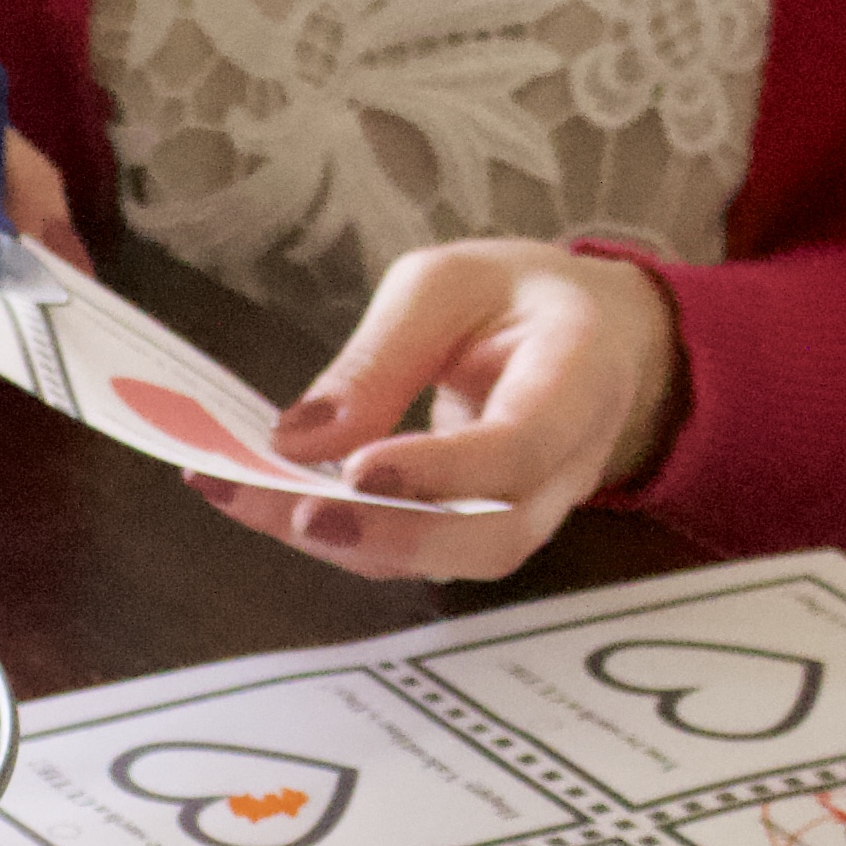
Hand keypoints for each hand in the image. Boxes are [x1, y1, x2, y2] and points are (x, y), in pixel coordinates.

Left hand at [186, 239, 680, 582]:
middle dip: (393, 537)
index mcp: (578, 377)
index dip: (443, 469)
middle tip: (300, 515)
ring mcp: (535, 512)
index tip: (358, 470)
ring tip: (254, 502)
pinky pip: (422, 554)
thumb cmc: (515, 299)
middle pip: (496, 534)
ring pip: (454, 560)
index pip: (522, 445)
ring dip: (351, 544)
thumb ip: (381, 357)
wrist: (591, 342)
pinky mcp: (485, 534)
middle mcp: (569, 465)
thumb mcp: (446, 285)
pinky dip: (346, 538)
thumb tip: (298, 440)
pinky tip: (269, 504)